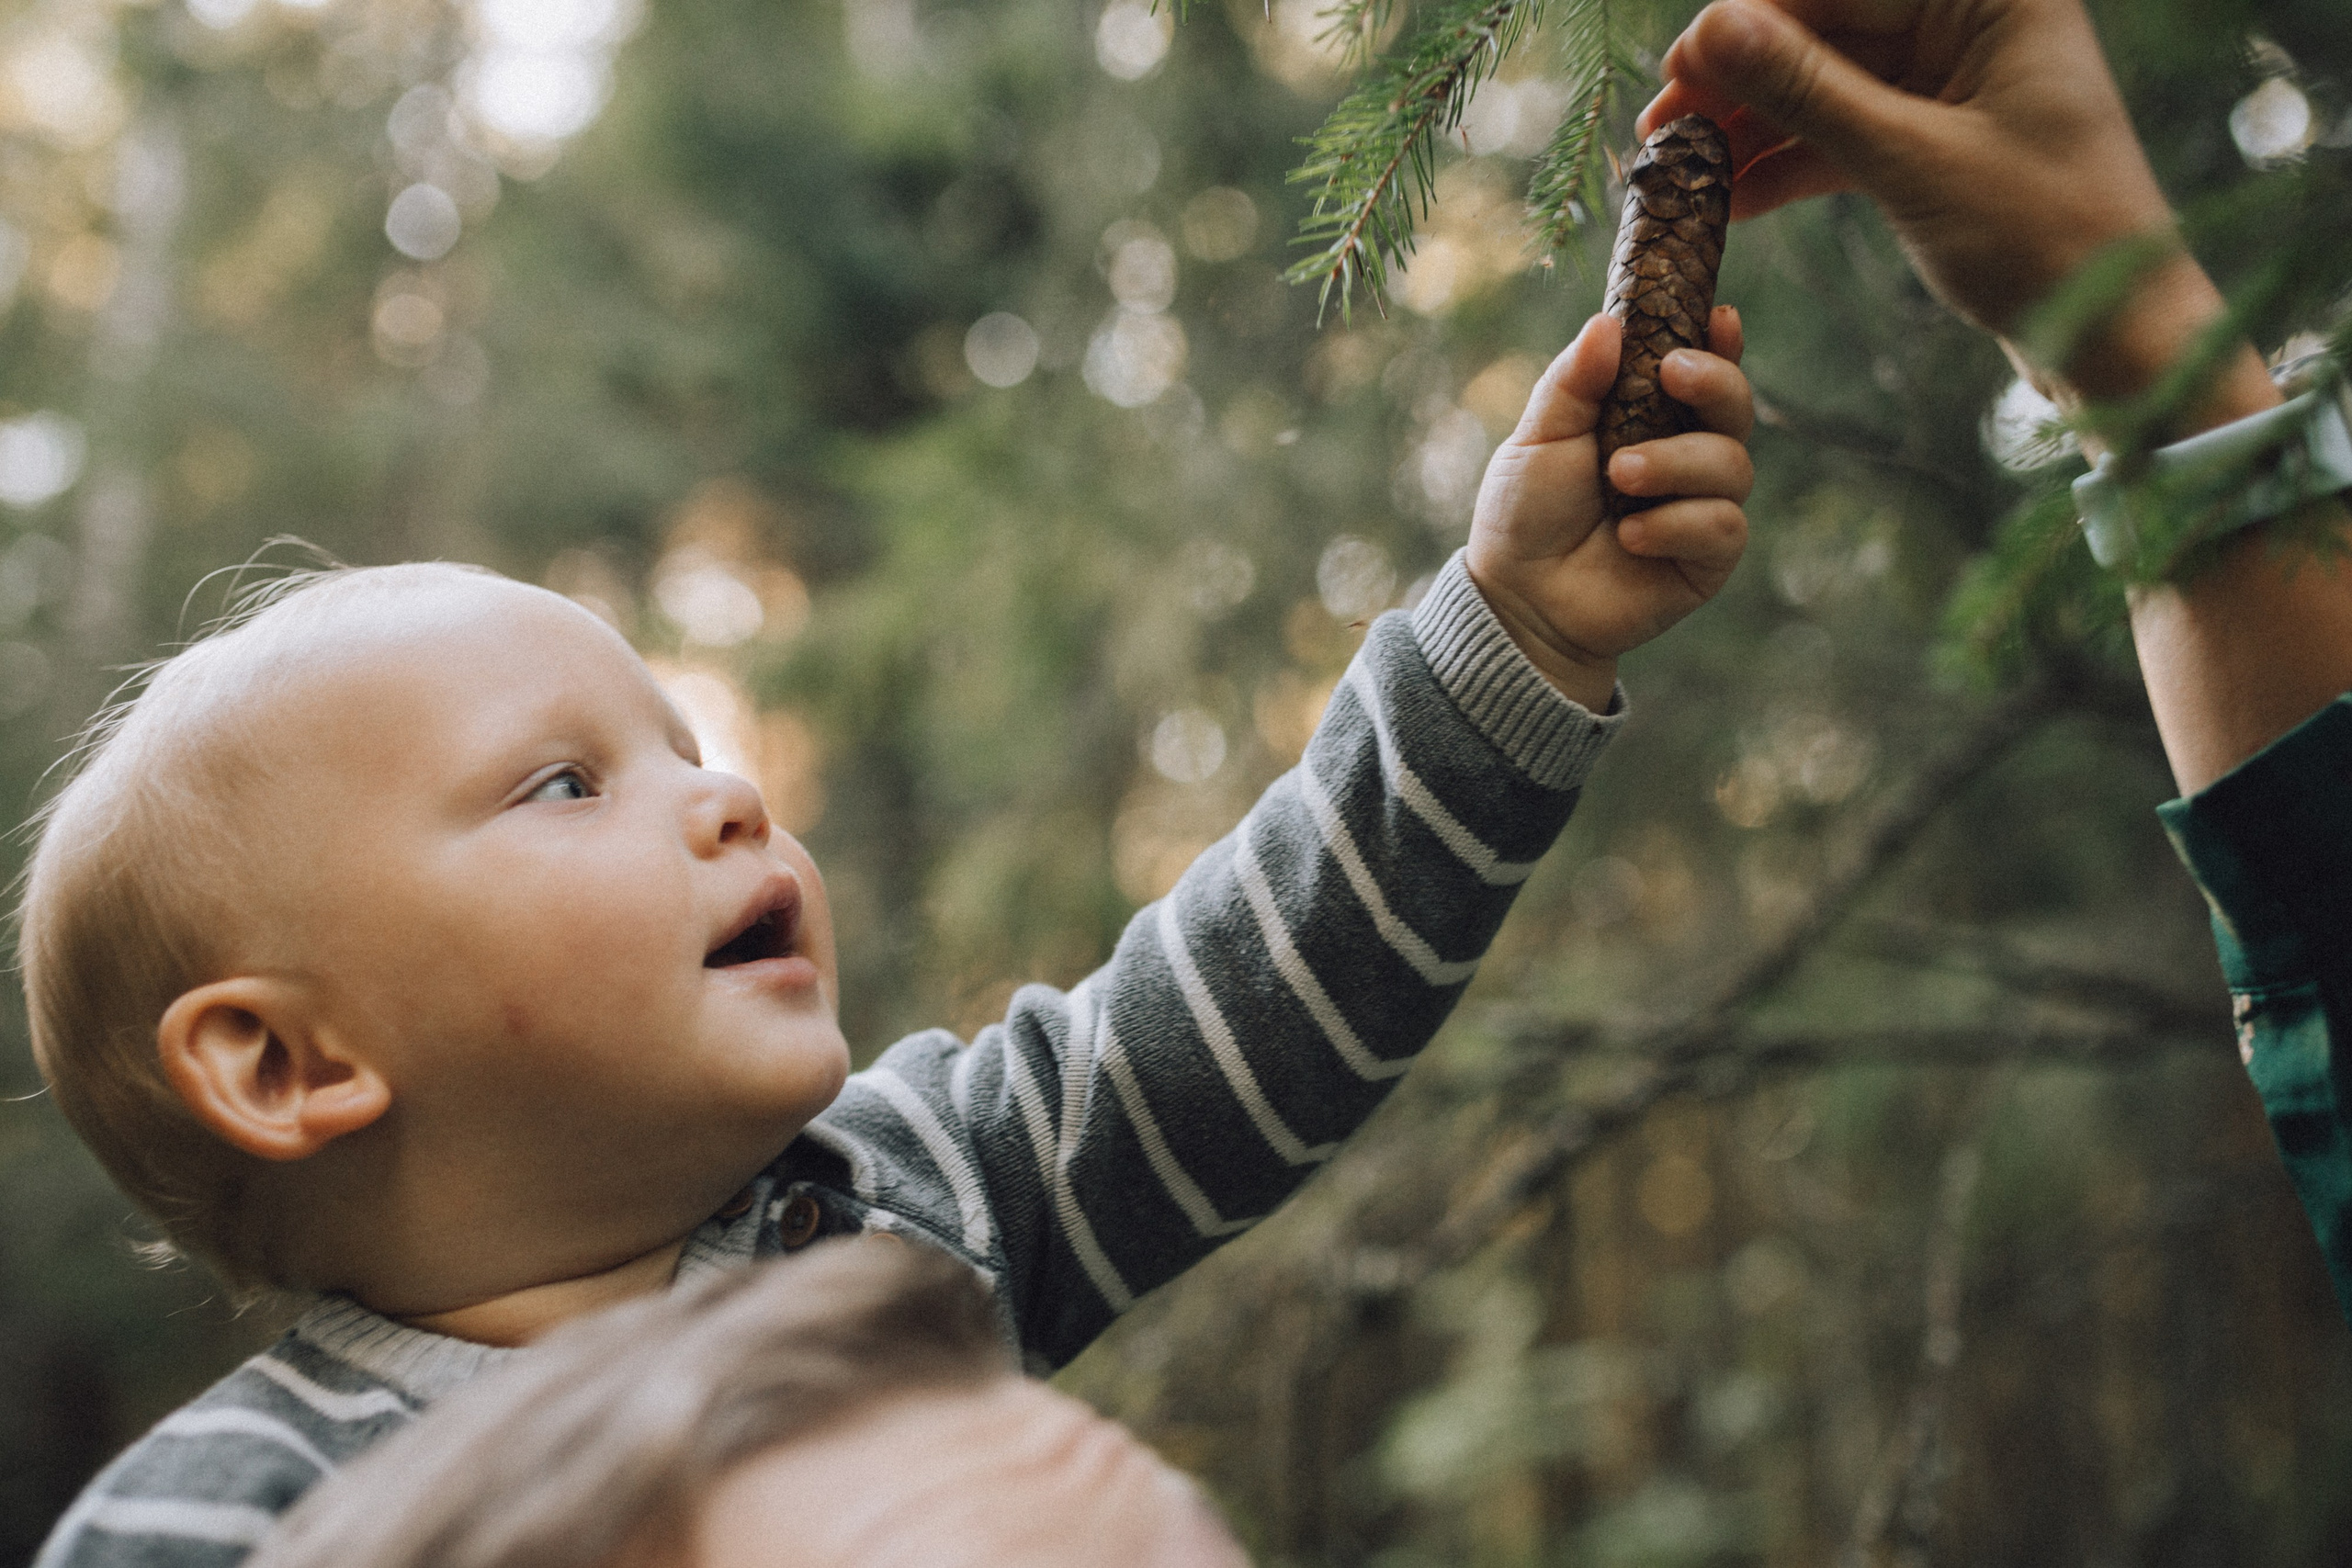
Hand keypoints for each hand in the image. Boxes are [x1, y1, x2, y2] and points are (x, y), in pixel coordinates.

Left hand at [1467, 307, 1753, 710]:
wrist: (1519, 598)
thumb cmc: (1526, 513)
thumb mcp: (1539, 438)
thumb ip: (1574, 383)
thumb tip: (1607, 323)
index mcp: (1652, 416)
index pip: (1703, 369)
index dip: (1720, 342)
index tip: (1719, 317)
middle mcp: (1687, 456)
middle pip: (1736, 407)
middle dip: (1715, 383)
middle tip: (1672, 374)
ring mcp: (1701, 507)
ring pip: (1732, 465)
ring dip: (1675, 462)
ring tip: (1619, 474)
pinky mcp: (1707, 560)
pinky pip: (1722, 526)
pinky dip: (1677, 523)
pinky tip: (1631, 535)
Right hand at [1640, 0, 2275, 429]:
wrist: (2119, 339)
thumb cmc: (2047, 239)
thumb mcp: (1913, 163)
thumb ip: (1809, 93)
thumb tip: (1714, 28)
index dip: (1752, 21)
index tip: (1678, 68)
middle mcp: (1976, 22)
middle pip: (1827, 29)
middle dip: (1741, 81)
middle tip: (1661, 130)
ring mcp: (1956, 82)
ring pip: (1826, 87)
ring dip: (1752, 129)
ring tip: (1677, 175)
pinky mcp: (1940, 140)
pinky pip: (1844, 137)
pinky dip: (1787, 168)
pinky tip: (1725, 202)